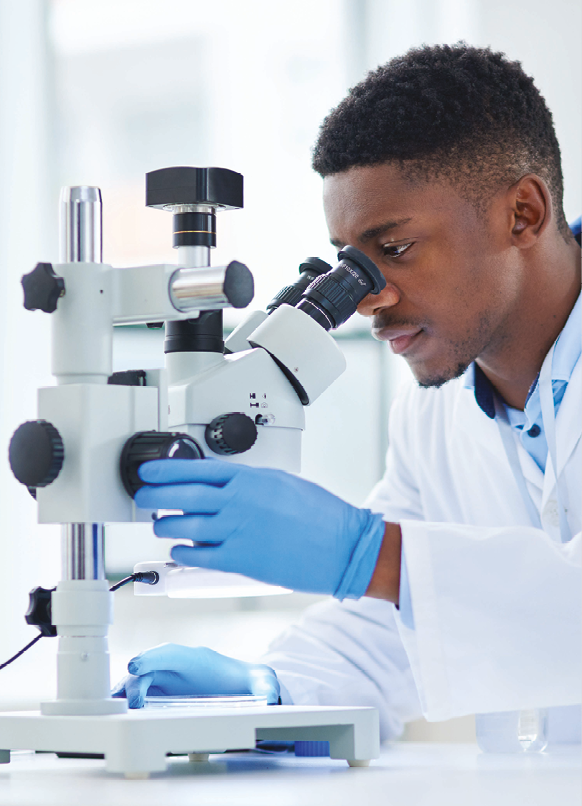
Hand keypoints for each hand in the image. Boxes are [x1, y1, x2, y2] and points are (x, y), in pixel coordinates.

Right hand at [111, 643, 279, 707]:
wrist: (242, 685)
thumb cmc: (244, 682)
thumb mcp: (260, 683)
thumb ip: (265, 687)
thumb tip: (271, 694)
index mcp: (196, 658)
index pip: (171, 653)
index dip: (152, 658)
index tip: (136, 667)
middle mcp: (176, 665)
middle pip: (149, 667)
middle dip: (136, 682)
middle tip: (133, 703)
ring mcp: (165, 677)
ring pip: (139, 680)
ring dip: (127, 692)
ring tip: (119, 707)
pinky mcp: (159, 691)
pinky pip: (138, 692)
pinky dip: (126, 699)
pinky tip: (118, 710)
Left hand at [135, 458, 385, 598]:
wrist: (343, 545)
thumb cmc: (320, 514)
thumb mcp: (282, 482)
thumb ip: (249, 482)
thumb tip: (223, 484)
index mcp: (249, 480)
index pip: (195, 470)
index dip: (165, 470)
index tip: (148, 471)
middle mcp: (238, 503)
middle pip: (181, 495)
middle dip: (154, 495)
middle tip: (143, 496)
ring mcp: (237, 531)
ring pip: (184, 525)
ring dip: (165, 525)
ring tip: (161, 524)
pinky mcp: (240, 560)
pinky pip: (198, 555)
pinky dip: (182, 551)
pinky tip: (178, 549)